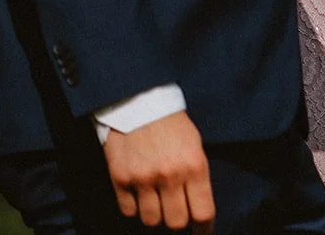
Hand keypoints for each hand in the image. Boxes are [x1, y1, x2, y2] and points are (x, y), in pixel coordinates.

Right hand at [102, 110, 214, 230]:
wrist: (139, 102)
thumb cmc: (173, 124)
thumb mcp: (195, 145)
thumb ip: (196, 176)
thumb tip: (197, 208)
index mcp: (195, 166)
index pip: (202, 212)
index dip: (203, 228)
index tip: (201, 231)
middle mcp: (170, 175)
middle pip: (176, 222)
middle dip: (178, 221)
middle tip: (176, 212)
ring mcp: (143, 178)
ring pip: (151, 220)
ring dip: (155, 214)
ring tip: (156, 200)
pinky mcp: (120, 179)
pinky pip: (128, 211)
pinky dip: (134, 208)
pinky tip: (139, 194)